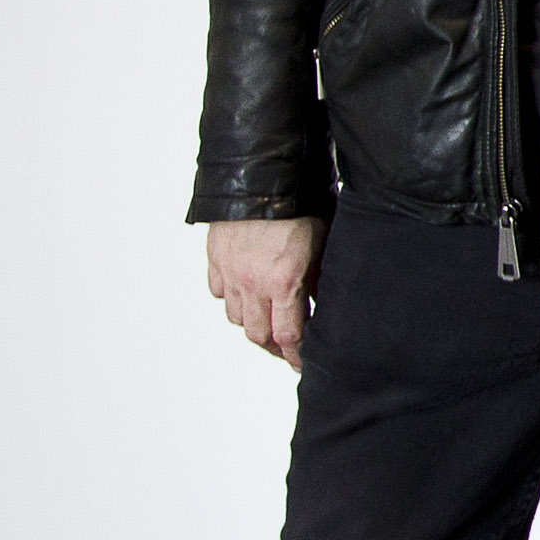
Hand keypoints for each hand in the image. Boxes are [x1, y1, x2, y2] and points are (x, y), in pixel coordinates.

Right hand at [205, 217, 324, 369]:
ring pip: (236, 317)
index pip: (289, 335)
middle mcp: (252, 282)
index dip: (297, 355)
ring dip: (253, 325)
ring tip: (269, 326)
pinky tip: (248, 298)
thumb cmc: (304, 206)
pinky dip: (233, 301)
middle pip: (259, 335)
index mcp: (284, 281)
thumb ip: (320, 278)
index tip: (305, 363)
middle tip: (289, 351)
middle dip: (276, 348)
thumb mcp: (324, 244)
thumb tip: (323, 306)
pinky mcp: (215, 259)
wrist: (263, 176)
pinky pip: (219, 293)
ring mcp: (230, 271)